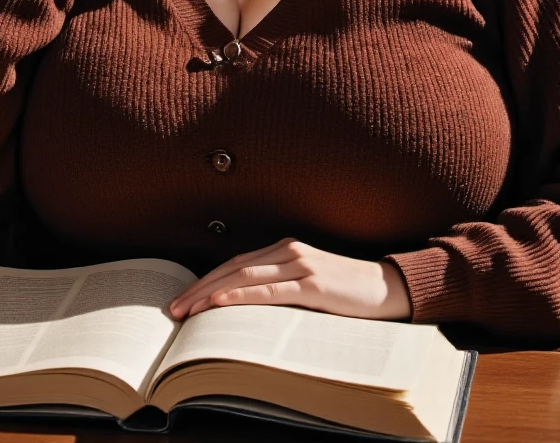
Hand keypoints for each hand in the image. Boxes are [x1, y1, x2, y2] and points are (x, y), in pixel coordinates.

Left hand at [167, 238, 412, 321]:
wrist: (386, 288)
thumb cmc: (345, 292)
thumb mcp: (307, 285)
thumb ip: (279, 287)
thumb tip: (241, 308)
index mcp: (284, 249)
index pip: (234, 264)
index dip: (205, 279)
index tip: (182, 298)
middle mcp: (288, 251)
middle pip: (232, 268)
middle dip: (198, 288)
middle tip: (173, 308)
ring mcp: (300, 265)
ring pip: (244, 277)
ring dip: (210, 293)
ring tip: (187, 310)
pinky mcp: (312, 284)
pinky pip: (268, 291)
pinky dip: (240, 296)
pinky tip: (220, 303)